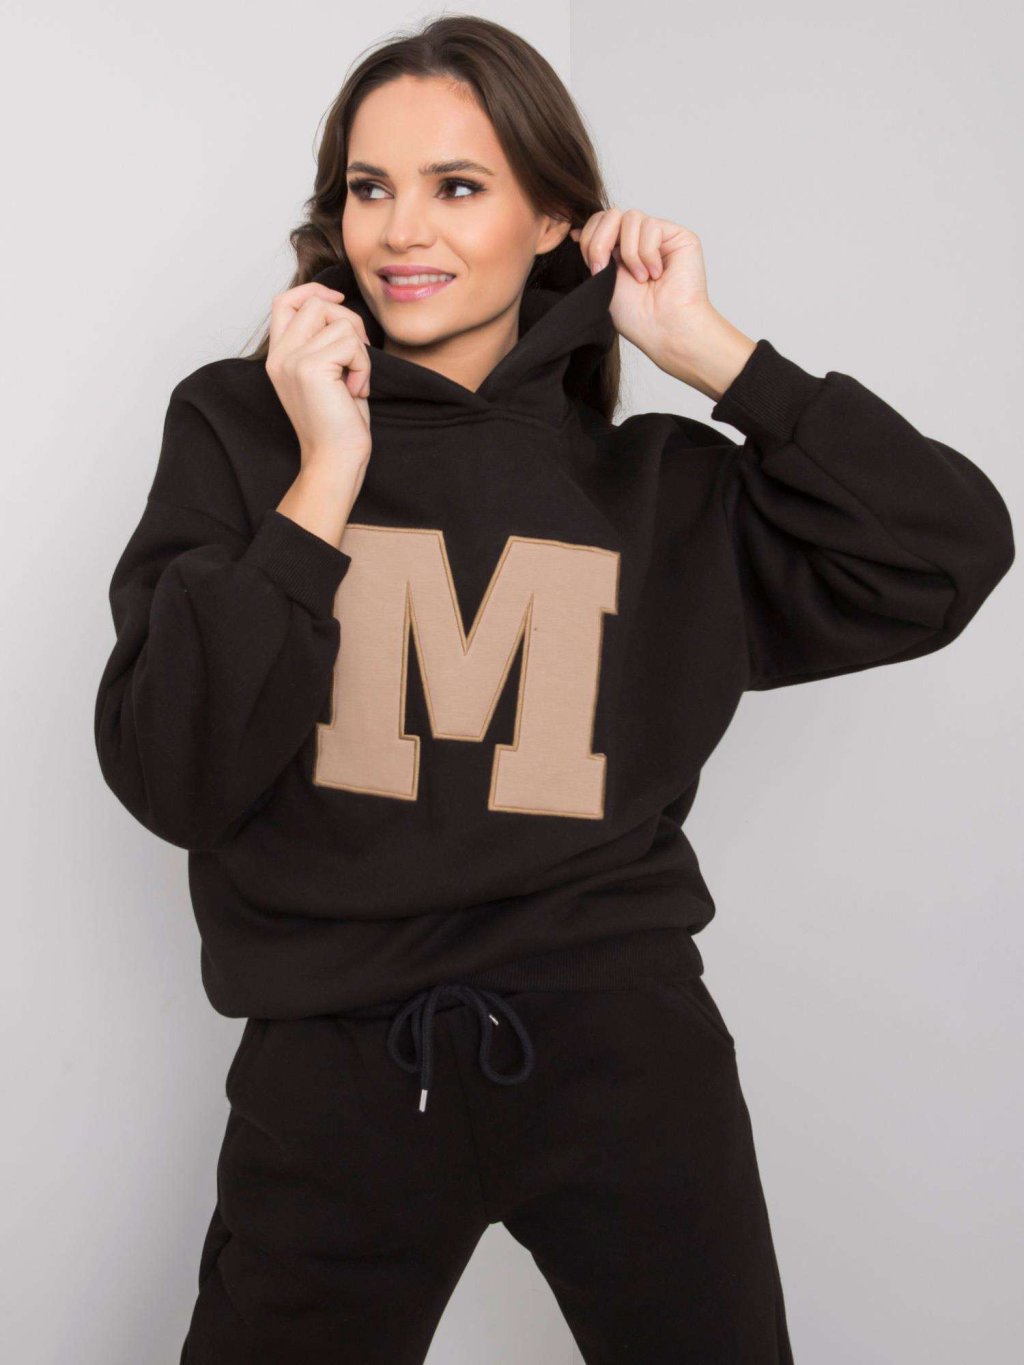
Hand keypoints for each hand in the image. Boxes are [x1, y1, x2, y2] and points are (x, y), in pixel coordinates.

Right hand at [265, 282, 373, 474]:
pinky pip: (351, 343)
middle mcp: (279, 356)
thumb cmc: (339, 423)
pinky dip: (364, 366)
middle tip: (358, 357)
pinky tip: (356, 390)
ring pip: (339, 320)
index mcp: (279, 356)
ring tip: (354, 381)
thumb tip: (338, 306)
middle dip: (349, 321)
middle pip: (315, 303)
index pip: (284, 301)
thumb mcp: (328, 374)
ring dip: (360, 350)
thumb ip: (323, 341)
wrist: (335, 460)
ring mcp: (291, 360)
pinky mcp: (310, 368)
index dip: (313, 291)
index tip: (339, 300)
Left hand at [570, 209, 755, 399]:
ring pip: (630, 217)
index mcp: (619, 250)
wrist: (663, 328)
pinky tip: (657, 274)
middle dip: (601, 241)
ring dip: (630, 253)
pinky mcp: (678, 236)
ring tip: (641, 278)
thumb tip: (574, 232)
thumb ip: (591, 253)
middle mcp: (638, 239)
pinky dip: (648, 253)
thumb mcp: (601, 279)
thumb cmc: (635, 315)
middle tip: (606, 270)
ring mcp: (659, 236)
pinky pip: (651, 226)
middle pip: (610, 214)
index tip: (595, 269)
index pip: (598, 221)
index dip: (590, 239)